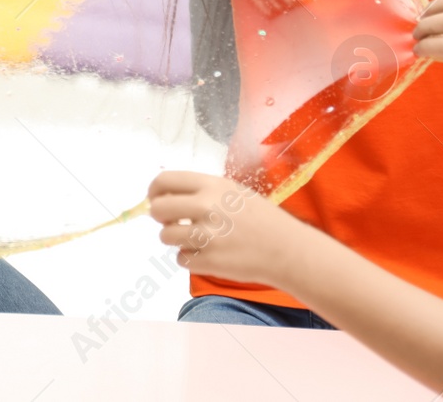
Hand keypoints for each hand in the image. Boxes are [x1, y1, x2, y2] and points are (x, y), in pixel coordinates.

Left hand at [148, 171, 308, 288]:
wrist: (289, 250)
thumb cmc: (261, 219)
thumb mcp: (232, 191)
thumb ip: (201, 190)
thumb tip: (165, 194)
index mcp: (211, 186)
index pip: (164, 181)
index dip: (154, 191)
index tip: (154, 198)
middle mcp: (206, 207)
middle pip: (157, 210)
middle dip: (160, 217)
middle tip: (171, 222)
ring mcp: (207, 236)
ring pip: (165, 237)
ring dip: (175, 239)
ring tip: (195, 239)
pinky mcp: (209, 261)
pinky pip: (181, 259)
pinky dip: (190, 259)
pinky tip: (208, 254)